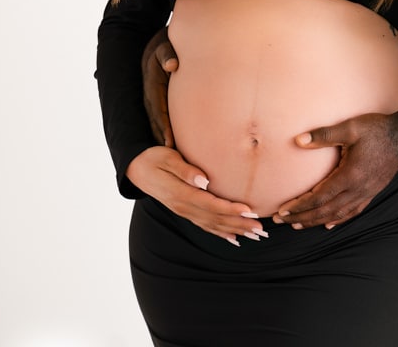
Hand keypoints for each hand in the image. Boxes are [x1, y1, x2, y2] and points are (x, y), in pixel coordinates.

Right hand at [125, 146, 267, 244]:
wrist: (136, 168)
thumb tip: (203, 180)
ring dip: (235, 230)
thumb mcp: (167, 158)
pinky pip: (206, 225)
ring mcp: (184, 212)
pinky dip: (221, 233)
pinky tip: (235, 238)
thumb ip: (185, 169)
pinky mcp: (185, 212)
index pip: (210, 204)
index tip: (249, 210)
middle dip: (239, 223)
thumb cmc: (154, 158)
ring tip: (255, 235)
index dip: (230, 208)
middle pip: (215, 218)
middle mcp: (184, 207)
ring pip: (213, 225)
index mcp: (181, 194)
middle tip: (260, 229)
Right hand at [142, 27, 177, 146]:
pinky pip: (161, 115)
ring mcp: (152, 96)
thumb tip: (172, 65)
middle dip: (163, 138)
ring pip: (156, 120)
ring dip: (163, 137)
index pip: (158, 108)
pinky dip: (165, 128)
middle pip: (156, 120)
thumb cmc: (165, 43)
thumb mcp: (165, 45)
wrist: (156, 42)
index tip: (170, 142)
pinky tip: (175, 142)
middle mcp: (150, 93)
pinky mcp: (157, 97)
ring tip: (174, 157)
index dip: (163, 126)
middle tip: (173, 157)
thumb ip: (168, 54)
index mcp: (152, 83)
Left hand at [273, 113, 397, 229]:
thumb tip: (298, 140)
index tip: (282, 211)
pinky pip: (352, 212)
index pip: (319, 198)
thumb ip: (324, 135)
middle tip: (282, 221)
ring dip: (316, 221)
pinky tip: (329, 224)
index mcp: (349, 176)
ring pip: (338, 214)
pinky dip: (338, 220)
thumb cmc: (376, 129)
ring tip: (299, 224)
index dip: (299, 206)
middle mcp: (357, 190)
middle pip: (325, 211)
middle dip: (302, 217)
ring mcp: (366, 193)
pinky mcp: (372, 192)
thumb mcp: (350, 128)